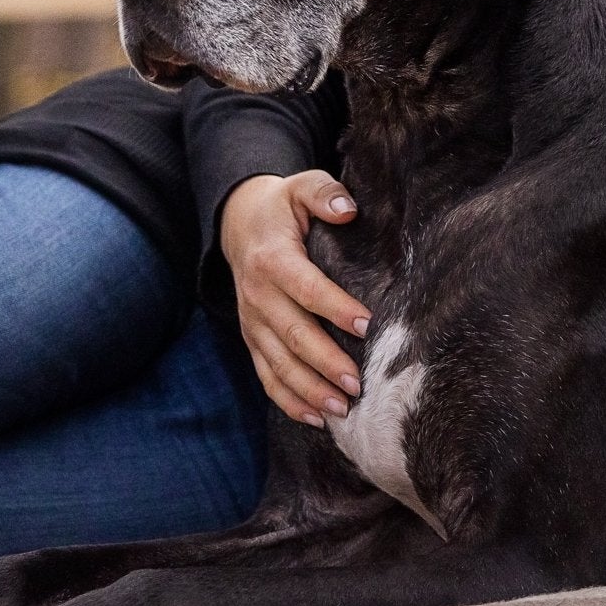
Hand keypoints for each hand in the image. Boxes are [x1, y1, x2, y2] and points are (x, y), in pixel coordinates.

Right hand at [220, 171, 369, 426]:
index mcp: (272, 258)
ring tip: (341, 409)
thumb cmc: (283, 207)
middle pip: (293, 334)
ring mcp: (252, 322)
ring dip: (309, 390)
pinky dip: (289, 400)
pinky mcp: (252, 338)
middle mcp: (257, 295)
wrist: (239, 223)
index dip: (335, 307)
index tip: (366, 324)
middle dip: (325, 363)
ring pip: (279, 363)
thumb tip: (347, 209)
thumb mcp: (300, 186)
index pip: (306, 287)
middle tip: (357, 383)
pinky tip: (316, 418)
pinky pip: (267, 375)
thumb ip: (324, 193)